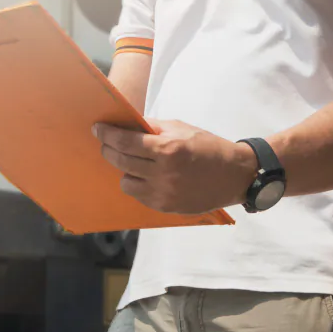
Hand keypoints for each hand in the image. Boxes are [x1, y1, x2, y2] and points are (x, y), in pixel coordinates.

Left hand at [93, 119, 256, 214]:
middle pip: (121, 161)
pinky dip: (138, 184)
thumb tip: (126, 123)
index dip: (107, 134)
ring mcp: (164, 193)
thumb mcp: (181, 128)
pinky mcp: (165, 207)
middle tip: (106, 143)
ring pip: (126, 182)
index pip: (126, 142)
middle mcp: (163, 174)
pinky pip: (139, 195)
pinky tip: (146, 176)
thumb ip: (152, 127)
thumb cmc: (208, 147)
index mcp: (168, 149)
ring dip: (125, 170)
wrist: (234, 175)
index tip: (97, 129)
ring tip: (134, 163)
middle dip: (109, 150)